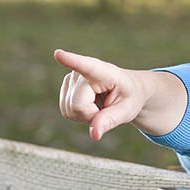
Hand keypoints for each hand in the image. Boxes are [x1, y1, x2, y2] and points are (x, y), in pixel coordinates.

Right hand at [55, 49, 183, 139]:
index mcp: (104, 72)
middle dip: (91, 115)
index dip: (71, 61)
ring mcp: (70, 79)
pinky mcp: (65, 87)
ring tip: (100, 104)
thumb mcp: (128, 110)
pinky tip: (91, 105)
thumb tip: (94, 135)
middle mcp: (82, 72)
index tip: (59, 54)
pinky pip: (67, 112)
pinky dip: (80, 115)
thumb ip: (111, 120)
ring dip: (86, 115)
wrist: (127, 90)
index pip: (86, 66)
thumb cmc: (130, 97)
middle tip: (107, 108)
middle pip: (77, 106)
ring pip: (70, 111)